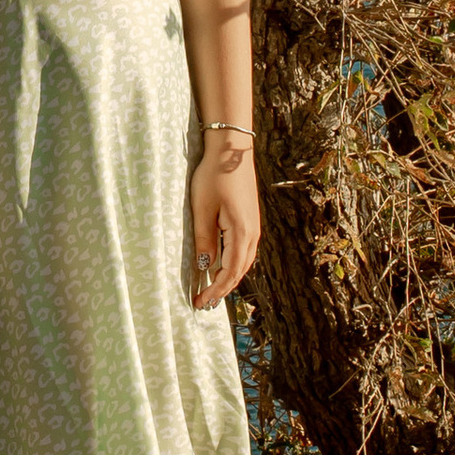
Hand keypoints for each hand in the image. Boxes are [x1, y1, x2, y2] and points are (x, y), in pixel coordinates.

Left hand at [190, 138, 259, 312]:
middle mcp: (252, 233)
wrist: (232, 151)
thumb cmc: (214, 176)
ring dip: (229, 278)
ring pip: (244, 262)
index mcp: (242, 232)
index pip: (230, 272)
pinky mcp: (250, 219)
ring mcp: (254, 226)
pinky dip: (234, 264)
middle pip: (240, 271)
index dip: (215, 290)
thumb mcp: (202, 208)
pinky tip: (222, 266)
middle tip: (204, 303)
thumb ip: (204, 238)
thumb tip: (206, 266)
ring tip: (212, 289)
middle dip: (222, 289)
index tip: (200, 302)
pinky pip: (244, 251)